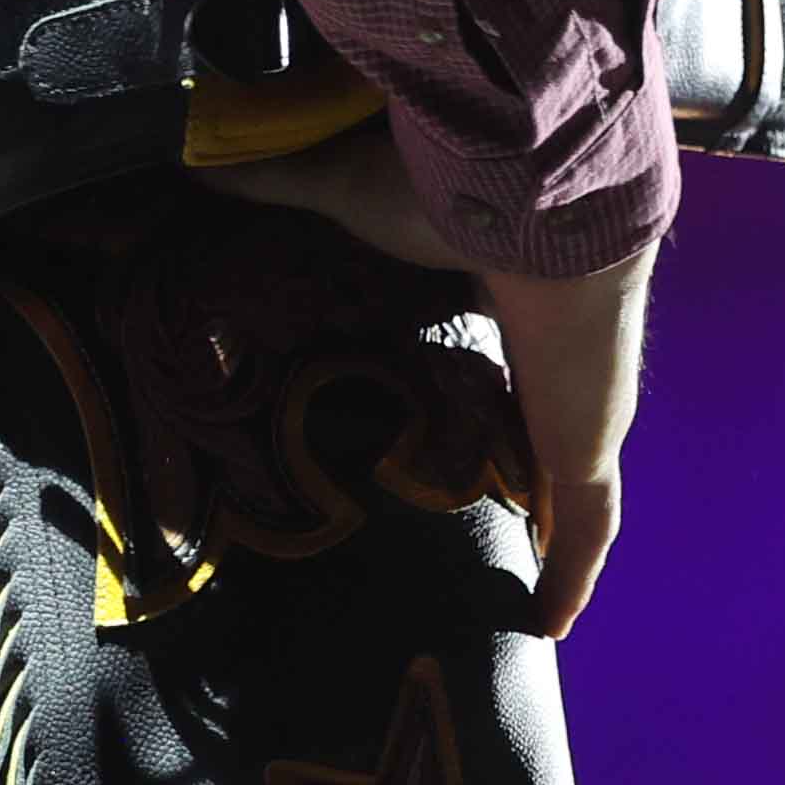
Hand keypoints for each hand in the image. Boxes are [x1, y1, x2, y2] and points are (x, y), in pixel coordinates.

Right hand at [206, 129, 653, 635]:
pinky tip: (550, 624)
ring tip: (512, 576)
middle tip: (478, 502)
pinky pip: (588, 534)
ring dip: (553, 531)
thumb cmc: (448, 192)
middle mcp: (556, 357)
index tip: (454, 406)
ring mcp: (583, 412)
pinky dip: (572, 579)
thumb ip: (274, 182)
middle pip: (547, 423)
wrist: (541, 200)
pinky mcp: (588, 454)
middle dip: (524, 462)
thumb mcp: (341, 193)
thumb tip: (196, 160)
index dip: (489, 378)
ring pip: (572, 486)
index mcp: (513, 291)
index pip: (505, 343)